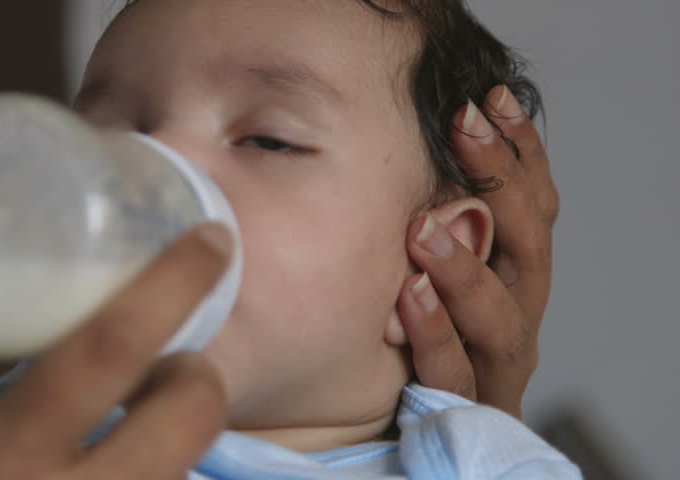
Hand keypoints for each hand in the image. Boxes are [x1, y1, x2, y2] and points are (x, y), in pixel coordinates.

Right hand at [0, 224, 231, 479]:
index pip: (110, 349)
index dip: (174, 283)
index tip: (212, 241)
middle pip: (192, 416)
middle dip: (199, 372)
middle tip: (164, 363)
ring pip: (193, 469)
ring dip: (184, 427)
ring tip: (139, 417)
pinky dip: (161, 469)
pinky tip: (121, 460)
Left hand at [398, 85, 558, 417]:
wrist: (420, 422)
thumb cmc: (421, 329)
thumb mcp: (433, 266)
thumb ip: (434, 218)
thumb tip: (414, 145)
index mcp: (515, 277)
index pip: (534, 208)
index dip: (519, 153)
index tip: (489, 98)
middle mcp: (515, 314)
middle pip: (529, 249)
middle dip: (501, 183)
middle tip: (464, 127)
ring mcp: (494, 363)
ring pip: (500, 315)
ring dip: (465, 267)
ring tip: (425, 227)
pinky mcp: (464, 404)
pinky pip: (451, 370)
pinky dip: (432, 331)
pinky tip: (407, 296)